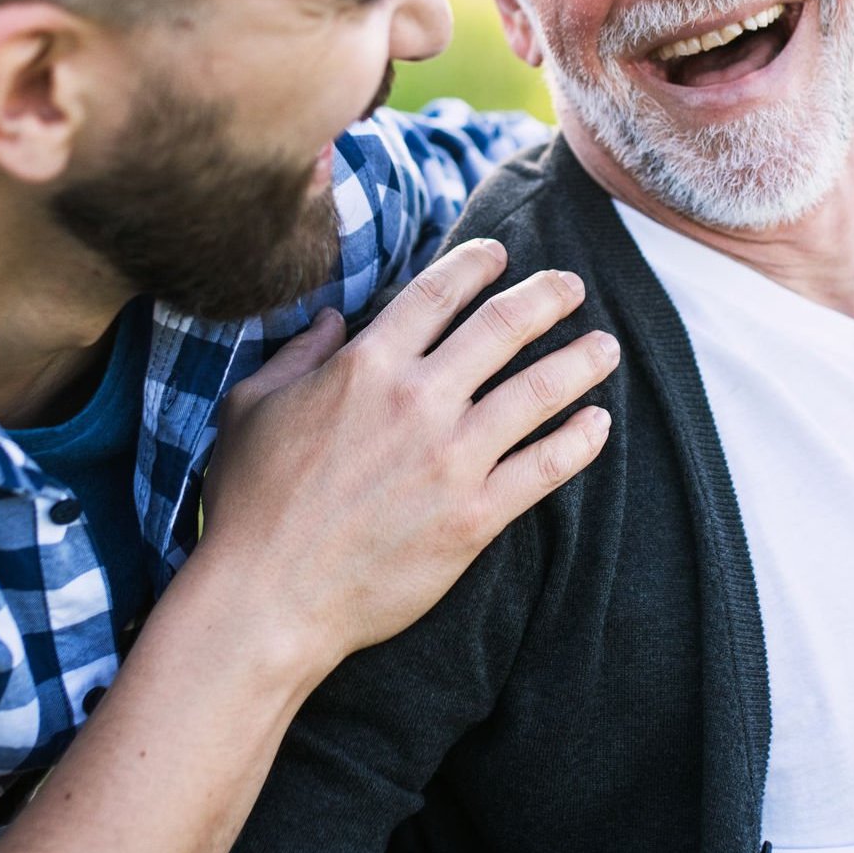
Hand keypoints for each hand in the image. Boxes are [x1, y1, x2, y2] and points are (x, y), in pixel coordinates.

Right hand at [193, 239, 616, 666]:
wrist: (266, 598)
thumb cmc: (248, 504)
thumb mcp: (250, 407)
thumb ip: (296, 354)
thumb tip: (333, 319)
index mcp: (365, 366)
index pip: (438, 293)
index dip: (476, 264)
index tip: (500, 254)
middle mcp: (417, 401)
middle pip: (503, 326)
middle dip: (547, 297)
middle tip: (573, 287)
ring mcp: (451, 459)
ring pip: (538, 390)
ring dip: (581, 361)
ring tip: (606, 347)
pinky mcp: (474, 517)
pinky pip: (545, 468)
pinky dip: (580, 441)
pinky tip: (599, 424)